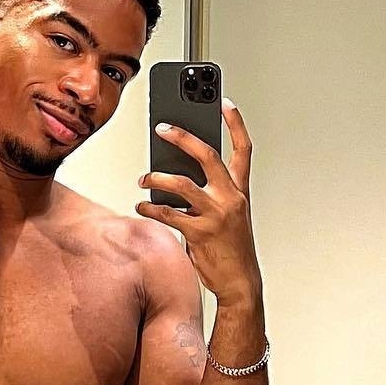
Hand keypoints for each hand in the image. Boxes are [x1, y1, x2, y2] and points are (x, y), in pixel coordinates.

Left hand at [137, 98, 261, 304]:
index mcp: (240, 190)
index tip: (225, 103)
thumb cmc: (231, 247)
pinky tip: (142, 206)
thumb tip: (176, 176)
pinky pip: (168, 213)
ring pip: (181, 184)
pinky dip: (150, 208)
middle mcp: (231, 197)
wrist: (240, 281)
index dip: (235, 124)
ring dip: (156, 178)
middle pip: (208, 155)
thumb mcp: (229, 214)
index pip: (243, 149)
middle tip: (162, 128)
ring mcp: (216, 214)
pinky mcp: (200, 232)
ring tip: (144, 179)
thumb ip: (210, 193)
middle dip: (183, 138)